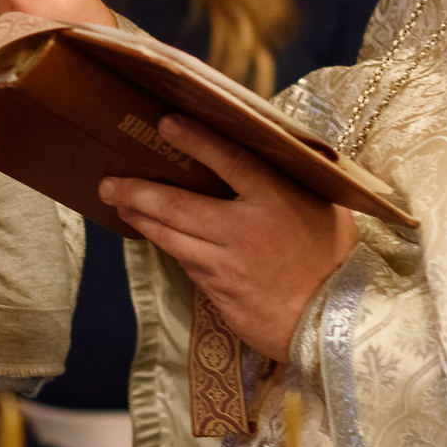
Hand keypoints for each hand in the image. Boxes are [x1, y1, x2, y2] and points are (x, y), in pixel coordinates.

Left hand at [102, 114, 356, 360]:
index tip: (166, 123)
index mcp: (278, 201)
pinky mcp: (218, 293)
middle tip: (109, 180)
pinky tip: (154, 235)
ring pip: (171, 237)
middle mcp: (245, 230)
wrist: (336, 324)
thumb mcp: (325, 209)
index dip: (196, 140)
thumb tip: (270, 152)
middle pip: (177, 205)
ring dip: (140, 219)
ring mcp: (227, 265)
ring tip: (118, 201)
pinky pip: (187, 264)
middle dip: (138, 191)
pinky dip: (168, 246)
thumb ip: (294, 183)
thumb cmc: (335, 260)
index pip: (229, 160)